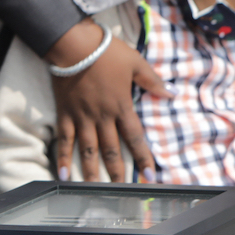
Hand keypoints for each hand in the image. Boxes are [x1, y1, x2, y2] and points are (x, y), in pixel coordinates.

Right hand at [46, 20, 169, 182]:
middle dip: (118, 171)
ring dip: (92, 171)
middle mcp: (102, 117)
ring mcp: (82, 117)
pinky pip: (64, 139)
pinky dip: (63, 157)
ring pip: (88, 150)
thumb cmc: (106, 52)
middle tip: (122, 189)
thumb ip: (153, 81)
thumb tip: (171, 94)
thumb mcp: (136, 63)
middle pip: (112, 149)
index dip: (144, 158)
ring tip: (93, 189)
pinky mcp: (65, 113)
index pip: (135, 138)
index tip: (151, 176)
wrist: (73, 45)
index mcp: (121, 106)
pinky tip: (62, 174)